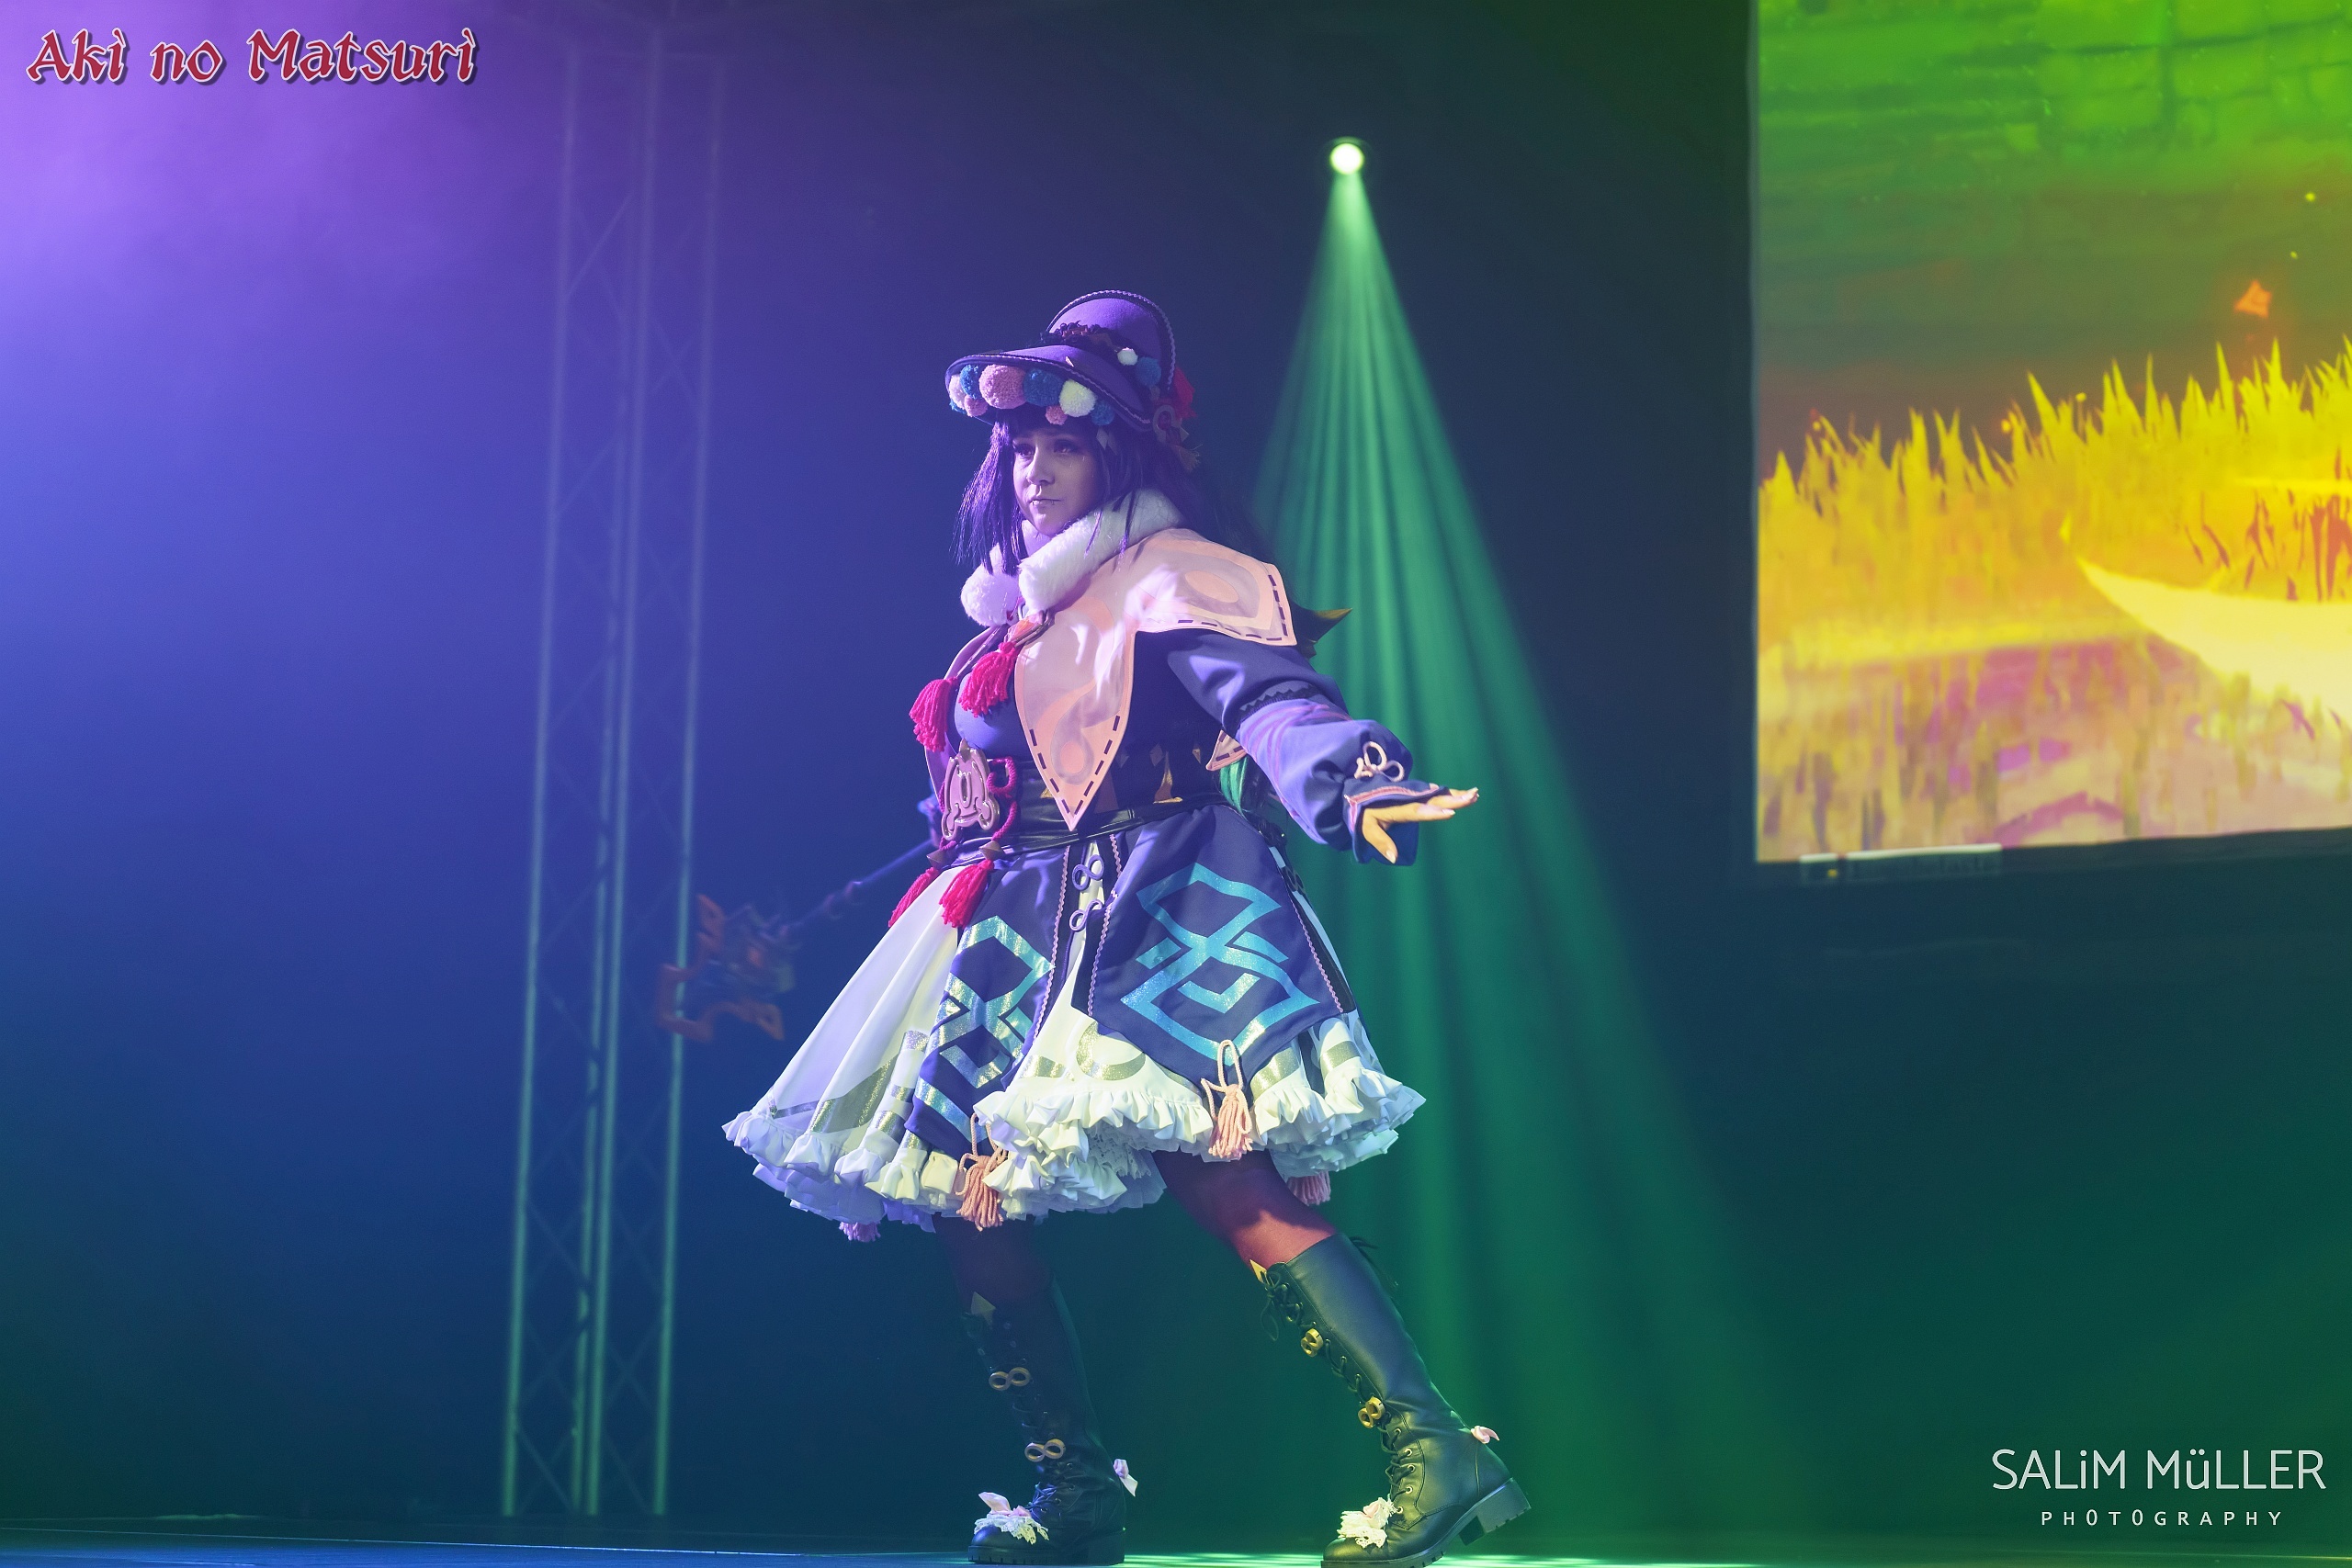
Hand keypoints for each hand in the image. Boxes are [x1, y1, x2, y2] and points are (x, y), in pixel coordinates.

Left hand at [1360, 787, 1477, 863]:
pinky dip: (1449, 793)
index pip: (1417, 811)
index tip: (1451, 812)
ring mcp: (1413, 795)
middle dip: (1453, 798)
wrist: (1358, 796)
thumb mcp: (1366, 830)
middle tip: (1472, 797)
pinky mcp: (1416, 794)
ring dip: (1456, 794)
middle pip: (1433, 799)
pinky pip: (1434, 794)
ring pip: (1437, 794)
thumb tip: (1394, 858)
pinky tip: (1464, 795)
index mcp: (1396, 808)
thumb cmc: (1363, 815)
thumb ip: (1381, 842)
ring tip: (1475, 795)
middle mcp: (1408, 799)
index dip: (1433, 812)